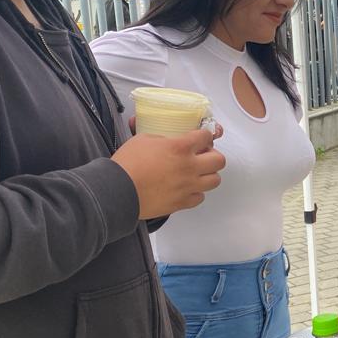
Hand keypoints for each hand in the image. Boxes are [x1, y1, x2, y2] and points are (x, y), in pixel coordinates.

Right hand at [112, 127, 226, 219]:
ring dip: (208, 175)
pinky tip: (186, 188)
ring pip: (215, 180)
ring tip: (196, 173)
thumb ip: (162, 138)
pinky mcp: (182, 202)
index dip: (205, 135)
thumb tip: (167, 139)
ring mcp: (188, 186)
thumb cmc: (127, 164)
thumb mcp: (143, 139)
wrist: (117, 190)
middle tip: (202, 156)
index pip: (207, 136)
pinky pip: (200, 197)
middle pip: (219, 160)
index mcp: (180, 147)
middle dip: (212, 156)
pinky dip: (195, 192)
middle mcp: (189, 167)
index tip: (202, 137)